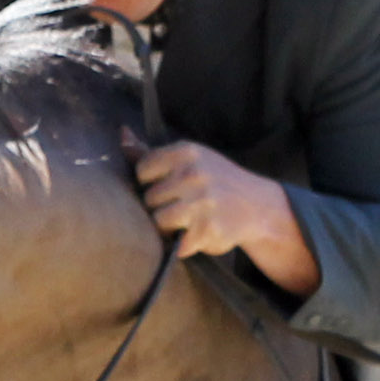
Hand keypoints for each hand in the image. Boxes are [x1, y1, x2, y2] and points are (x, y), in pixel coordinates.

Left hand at [128, 135, 322, 297]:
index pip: (143, 170)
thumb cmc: (215, 181)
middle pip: (149, 198)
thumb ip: (151, 152)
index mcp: (186, 152)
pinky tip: (196, 235)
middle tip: (181, 206)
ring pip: (158, 221)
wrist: (258, 206)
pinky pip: (176, 245)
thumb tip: (122, 135)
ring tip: (184, 222)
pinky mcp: (207, 230)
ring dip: (168, 227)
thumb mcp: (189, 160)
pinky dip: (183, 245)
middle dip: (160, 206)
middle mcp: (193, 175)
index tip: (166, 186)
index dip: (150, 182)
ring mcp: (201, 203)